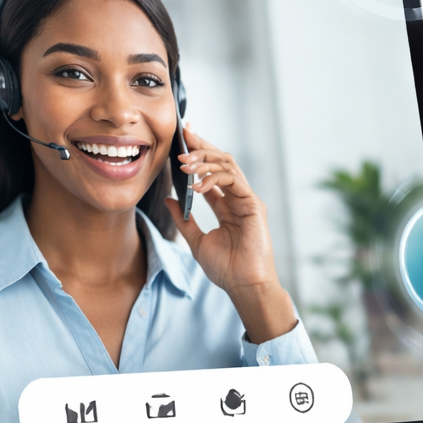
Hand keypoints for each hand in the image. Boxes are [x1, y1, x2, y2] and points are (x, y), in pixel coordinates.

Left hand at [165, 125, 296, 343]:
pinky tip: (197, 186)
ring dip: (204, 161)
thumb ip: (184, 219)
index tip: (182, 138)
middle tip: (183, 136)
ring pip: (228, 166)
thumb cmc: (226, 269)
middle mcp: (238, 199)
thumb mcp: (196, 241)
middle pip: (221, 162)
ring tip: (184, 164)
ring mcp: (247, 200)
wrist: (243, 286)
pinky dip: (214, 179)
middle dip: (202, 147)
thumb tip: (169, 199)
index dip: (198, 154)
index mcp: (226, 206)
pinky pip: (234, 181)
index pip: (211, 173)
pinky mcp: (253, 205)